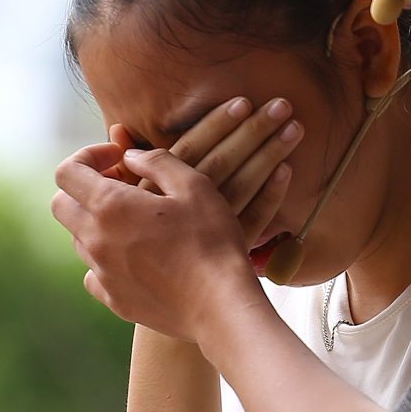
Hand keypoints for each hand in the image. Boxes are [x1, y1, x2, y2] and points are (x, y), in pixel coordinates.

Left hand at [53, 102, 303, 339]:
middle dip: (83, 188)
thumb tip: (130, 157)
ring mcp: (101, 273)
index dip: (87, 157)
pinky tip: (135, 257)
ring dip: (96, 223)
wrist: (219, 305)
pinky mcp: (113, 299)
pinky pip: (93, 274)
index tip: (118, 159)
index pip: (67, 172)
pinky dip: (106, 260)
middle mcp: (95, 240)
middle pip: (61, 205)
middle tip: (120, 186)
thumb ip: (157, 161)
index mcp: (110, 206)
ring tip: (135, 222)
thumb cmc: (211, 241)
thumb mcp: (194, 186)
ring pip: (78, 239)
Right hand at [134, 97, 303, 250]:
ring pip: (242, 184)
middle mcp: (179, 210)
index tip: (242, 102)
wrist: (169, 308)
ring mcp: (208, 232)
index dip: (215, 125)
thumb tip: (118, 129)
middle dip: (248, 129)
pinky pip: (257, 219)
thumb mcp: (125, 208)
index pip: (181, 150)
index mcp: (148, 196)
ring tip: (292, 123)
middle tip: (278, 104)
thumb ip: (124, 167)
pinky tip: (287, 170)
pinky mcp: (231, 250)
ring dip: (268, 151)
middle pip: (217, 161)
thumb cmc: (142, 252)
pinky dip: (272, 195)